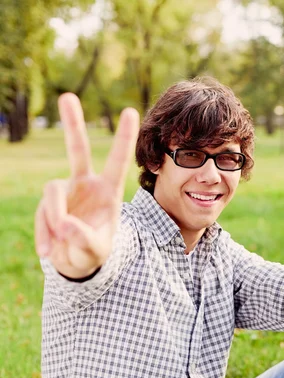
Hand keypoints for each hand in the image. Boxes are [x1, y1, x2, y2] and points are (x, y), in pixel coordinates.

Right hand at [35, 94, 138, 278]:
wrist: (74, 262)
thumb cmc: (93, 252)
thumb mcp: (95, 250)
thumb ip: (83, 239)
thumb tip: (63, 224)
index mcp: (108, 191)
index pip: (117, 162)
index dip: (123, 138)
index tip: (130, 111)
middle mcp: (85, 184)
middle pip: (77, 150)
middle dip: (72, 124)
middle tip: (67, 97)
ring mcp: (64, 191)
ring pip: (52, 192)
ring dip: (54, 218)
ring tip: (60, 242)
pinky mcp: (47, 202)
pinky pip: (41, 213)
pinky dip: (43, 234)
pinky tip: (48, 252)